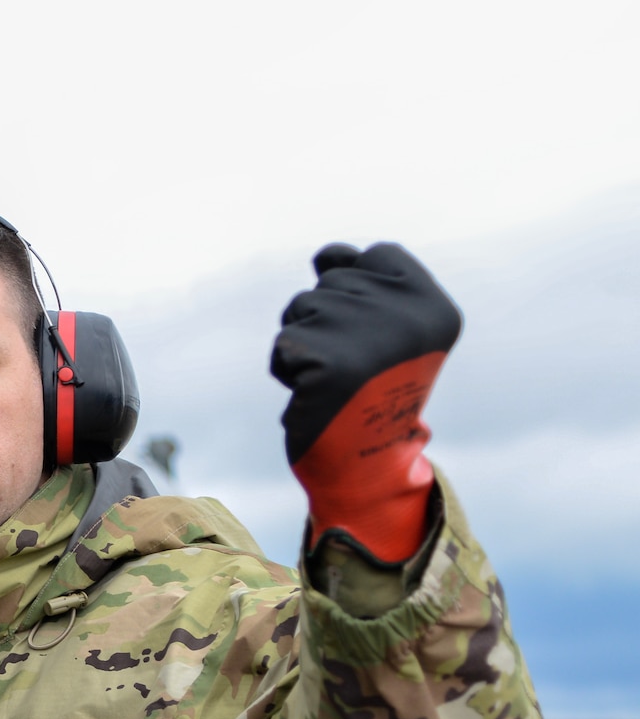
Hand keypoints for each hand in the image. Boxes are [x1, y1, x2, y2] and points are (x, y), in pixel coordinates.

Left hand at [271, 243, 460, 563]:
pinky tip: (313, 394)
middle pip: (332, 278)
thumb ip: (364, 280)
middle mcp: (410, 315)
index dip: (358, 289)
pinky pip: (283, 343)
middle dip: (326, 320)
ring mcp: (370, 335)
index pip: (375, 253)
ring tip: (334, 379)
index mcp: (435, 306)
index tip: (373, 338)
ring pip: (301, 306)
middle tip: (353, 367)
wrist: (364, 464)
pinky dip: (286, 368)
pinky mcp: (329, 362)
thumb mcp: (385, 328)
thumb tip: (326, 254)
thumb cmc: (369, 392)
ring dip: (304, 342)